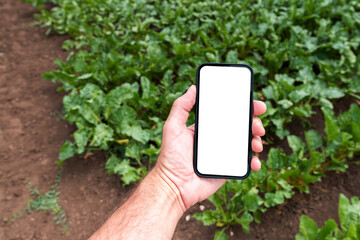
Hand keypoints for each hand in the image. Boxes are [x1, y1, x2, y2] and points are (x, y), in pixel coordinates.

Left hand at [154, 85, 266, 211]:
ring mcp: (224, 153)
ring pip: (246, 143)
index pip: (228, 113)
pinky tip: (254, 161)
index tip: (255, 104)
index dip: (243, 107)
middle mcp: (217, 138)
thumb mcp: (172, 127)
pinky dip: (253, 161)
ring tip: (256, 143)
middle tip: (257, 125)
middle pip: (241, 126)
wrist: (174, 186)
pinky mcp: (228, 168)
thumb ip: (181, 107)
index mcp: (207, 127)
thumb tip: (193, 88)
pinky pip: (244, 163)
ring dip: (256, 140)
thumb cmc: (170, 157)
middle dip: (254, 123)